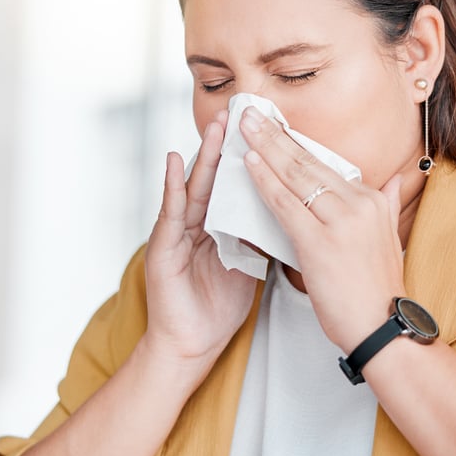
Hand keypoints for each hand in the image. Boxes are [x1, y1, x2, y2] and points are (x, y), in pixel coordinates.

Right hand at [143, 111, 256, 365]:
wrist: (192, 344)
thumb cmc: (219, 307)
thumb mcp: (250, 264)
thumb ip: (262, 234)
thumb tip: (293, 210)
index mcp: (220, 225)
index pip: (238, 184)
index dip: (253, 158)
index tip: (270, 128)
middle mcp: (198, 222)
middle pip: (218, 177)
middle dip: (230, 145)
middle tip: (245, 111)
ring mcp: (178, 232)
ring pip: (195, 186)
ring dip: (205, 155)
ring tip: (218, 126)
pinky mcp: (162, 247)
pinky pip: (169, 212)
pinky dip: (171, 185)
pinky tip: (174, 161)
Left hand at [239, 107, 408, 351]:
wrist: (381, 328)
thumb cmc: (376, 291)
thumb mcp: (390, 238)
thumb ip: (389, 203)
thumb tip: (395, 180)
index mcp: (372, 200)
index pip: (326, 163)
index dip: (295, 141)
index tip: (273, 122)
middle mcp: (359, 204)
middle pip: (308, 161)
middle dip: (275, 134)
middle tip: (249, 110)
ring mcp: (340, 221)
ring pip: (295, 176)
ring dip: (265, 148)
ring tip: (243, 126)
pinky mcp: (320, 242)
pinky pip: (285, 205)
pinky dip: (265, 182)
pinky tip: (249, 164)